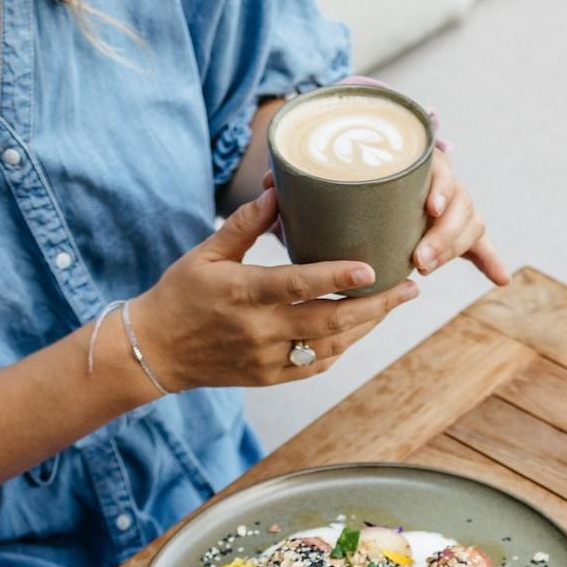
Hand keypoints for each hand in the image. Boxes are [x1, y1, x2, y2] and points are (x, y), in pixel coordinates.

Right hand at [130, 190, 419, 392]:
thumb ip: (245, 224)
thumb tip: (278, 189)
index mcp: (242, 293)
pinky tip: (360, 329)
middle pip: (330, 321)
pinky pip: (318, 365)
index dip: (337, 278)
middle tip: (409, 288)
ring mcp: (268, 359)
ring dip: (368, 326)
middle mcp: (260, 330)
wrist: (156, 351)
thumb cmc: (181, 294)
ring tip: (395, 304)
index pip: (298, 285)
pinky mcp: (270, 377)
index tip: (372, 269)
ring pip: (332, 346)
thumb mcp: (206, 253)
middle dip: (377, 306)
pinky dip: (343, 347)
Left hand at [262, 149, 509, 286]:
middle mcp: (437, 179)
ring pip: (469, 222)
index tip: (430, 210)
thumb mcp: (326, 171)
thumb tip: (269, 186)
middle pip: (460, 202)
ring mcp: (448, 205)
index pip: (440, 170)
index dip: (440, 191)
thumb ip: (300, 177)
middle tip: (419, 260)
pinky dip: (490, 260)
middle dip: (445, 234)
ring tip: (426, 270)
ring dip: (457, 249)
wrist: (364, 166)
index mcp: (414, 158)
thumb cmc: (344, 170)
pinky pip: (477, 245)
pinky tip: (500, 279)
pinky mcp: (451, 230)